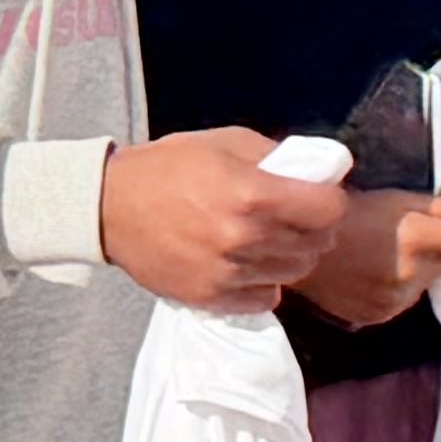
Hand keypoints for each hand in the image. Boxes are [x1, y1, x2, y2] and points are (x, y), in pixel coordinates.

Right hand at [97, 127, 354, 312]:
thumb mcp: (228, 143)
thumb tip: (320, 172)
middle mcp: (244, 238)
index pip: (330, 210)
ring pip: (293, 273)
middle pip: (316, 245)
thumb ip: (278, 157)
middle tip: (299, 219)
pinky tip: (251, 264)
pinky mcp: (208, 297)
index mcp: (254, 195)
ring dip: (291, 256)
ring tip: (273, 241)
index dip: (332, 201)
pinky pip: (264, 299)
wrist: (108, 206)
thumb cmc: (170, 167)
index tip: (321, 198)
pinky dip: (265, 283)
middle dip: (316, 229)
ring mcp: (226, 272)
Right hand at [296, 189, 440, 333]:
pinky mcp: (378, 316)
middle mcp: (410, 274)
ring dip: (427, 269)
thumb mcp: (403, 200)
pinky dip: (405, 286)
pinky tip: (382, 271)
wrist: (299, 244)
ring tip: (394, 252)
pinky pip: (407, 300)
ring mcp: (393, 300)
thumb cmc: (354, 213)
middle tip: (428, 233)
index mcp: (416, 238)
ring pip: (432, 283)